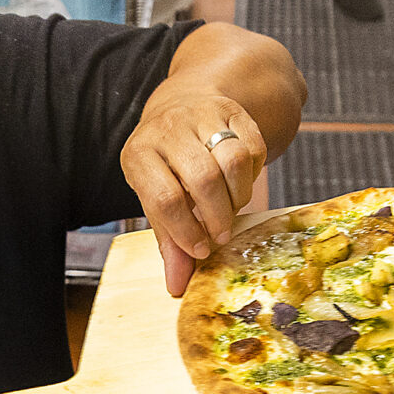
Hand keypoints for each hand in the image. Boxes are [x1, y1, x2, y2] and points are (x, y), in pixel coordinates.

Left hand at [121, 96, 266, 296]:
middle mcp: (167, 129)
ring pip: (234, 160)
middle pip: (203, 179)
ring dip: (238, 196)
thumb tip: (177, 285)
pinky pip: (254, 147)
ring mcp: (201, 114)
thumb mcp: (155, 199)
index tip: (202, 250)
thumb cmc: (165, 166)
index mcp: (139, 154)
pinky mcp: (231, 109)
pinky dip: (253, 174)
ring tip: (230, 209)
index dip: (187, 231)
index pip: (165, 198)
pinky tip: (239, 183)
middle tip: (221, 235)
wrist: (179, 109)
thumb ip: (168, 240)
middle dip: (217, 216)